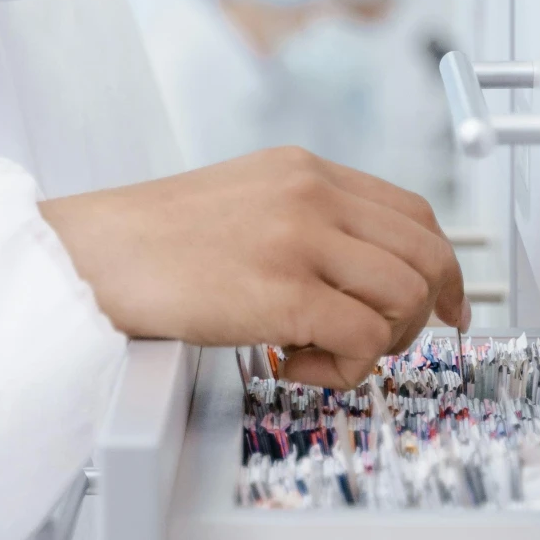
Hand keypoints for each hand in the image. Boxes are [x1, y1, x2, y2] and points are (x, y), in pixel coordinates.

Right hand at [41, 146, 468, 389]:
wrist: (93, 254)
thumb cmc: (155, 242)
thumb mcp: (245, 199)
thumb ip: (306, 218)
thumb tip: (362, 269)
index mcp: (306, 170)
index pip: (414, 213)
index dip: (443, 267)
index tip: (446, 304)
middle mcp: (313, 195)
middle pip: (427, 254)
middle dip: (428, 311)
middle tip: (394, 343)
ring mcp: (300, 240)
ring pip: (406, 298)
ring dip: (383, 343)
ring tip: (326, 353)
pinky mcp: (283, 293)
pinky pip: (364, 340)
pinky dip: (346, 369)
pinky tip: (298, 365)